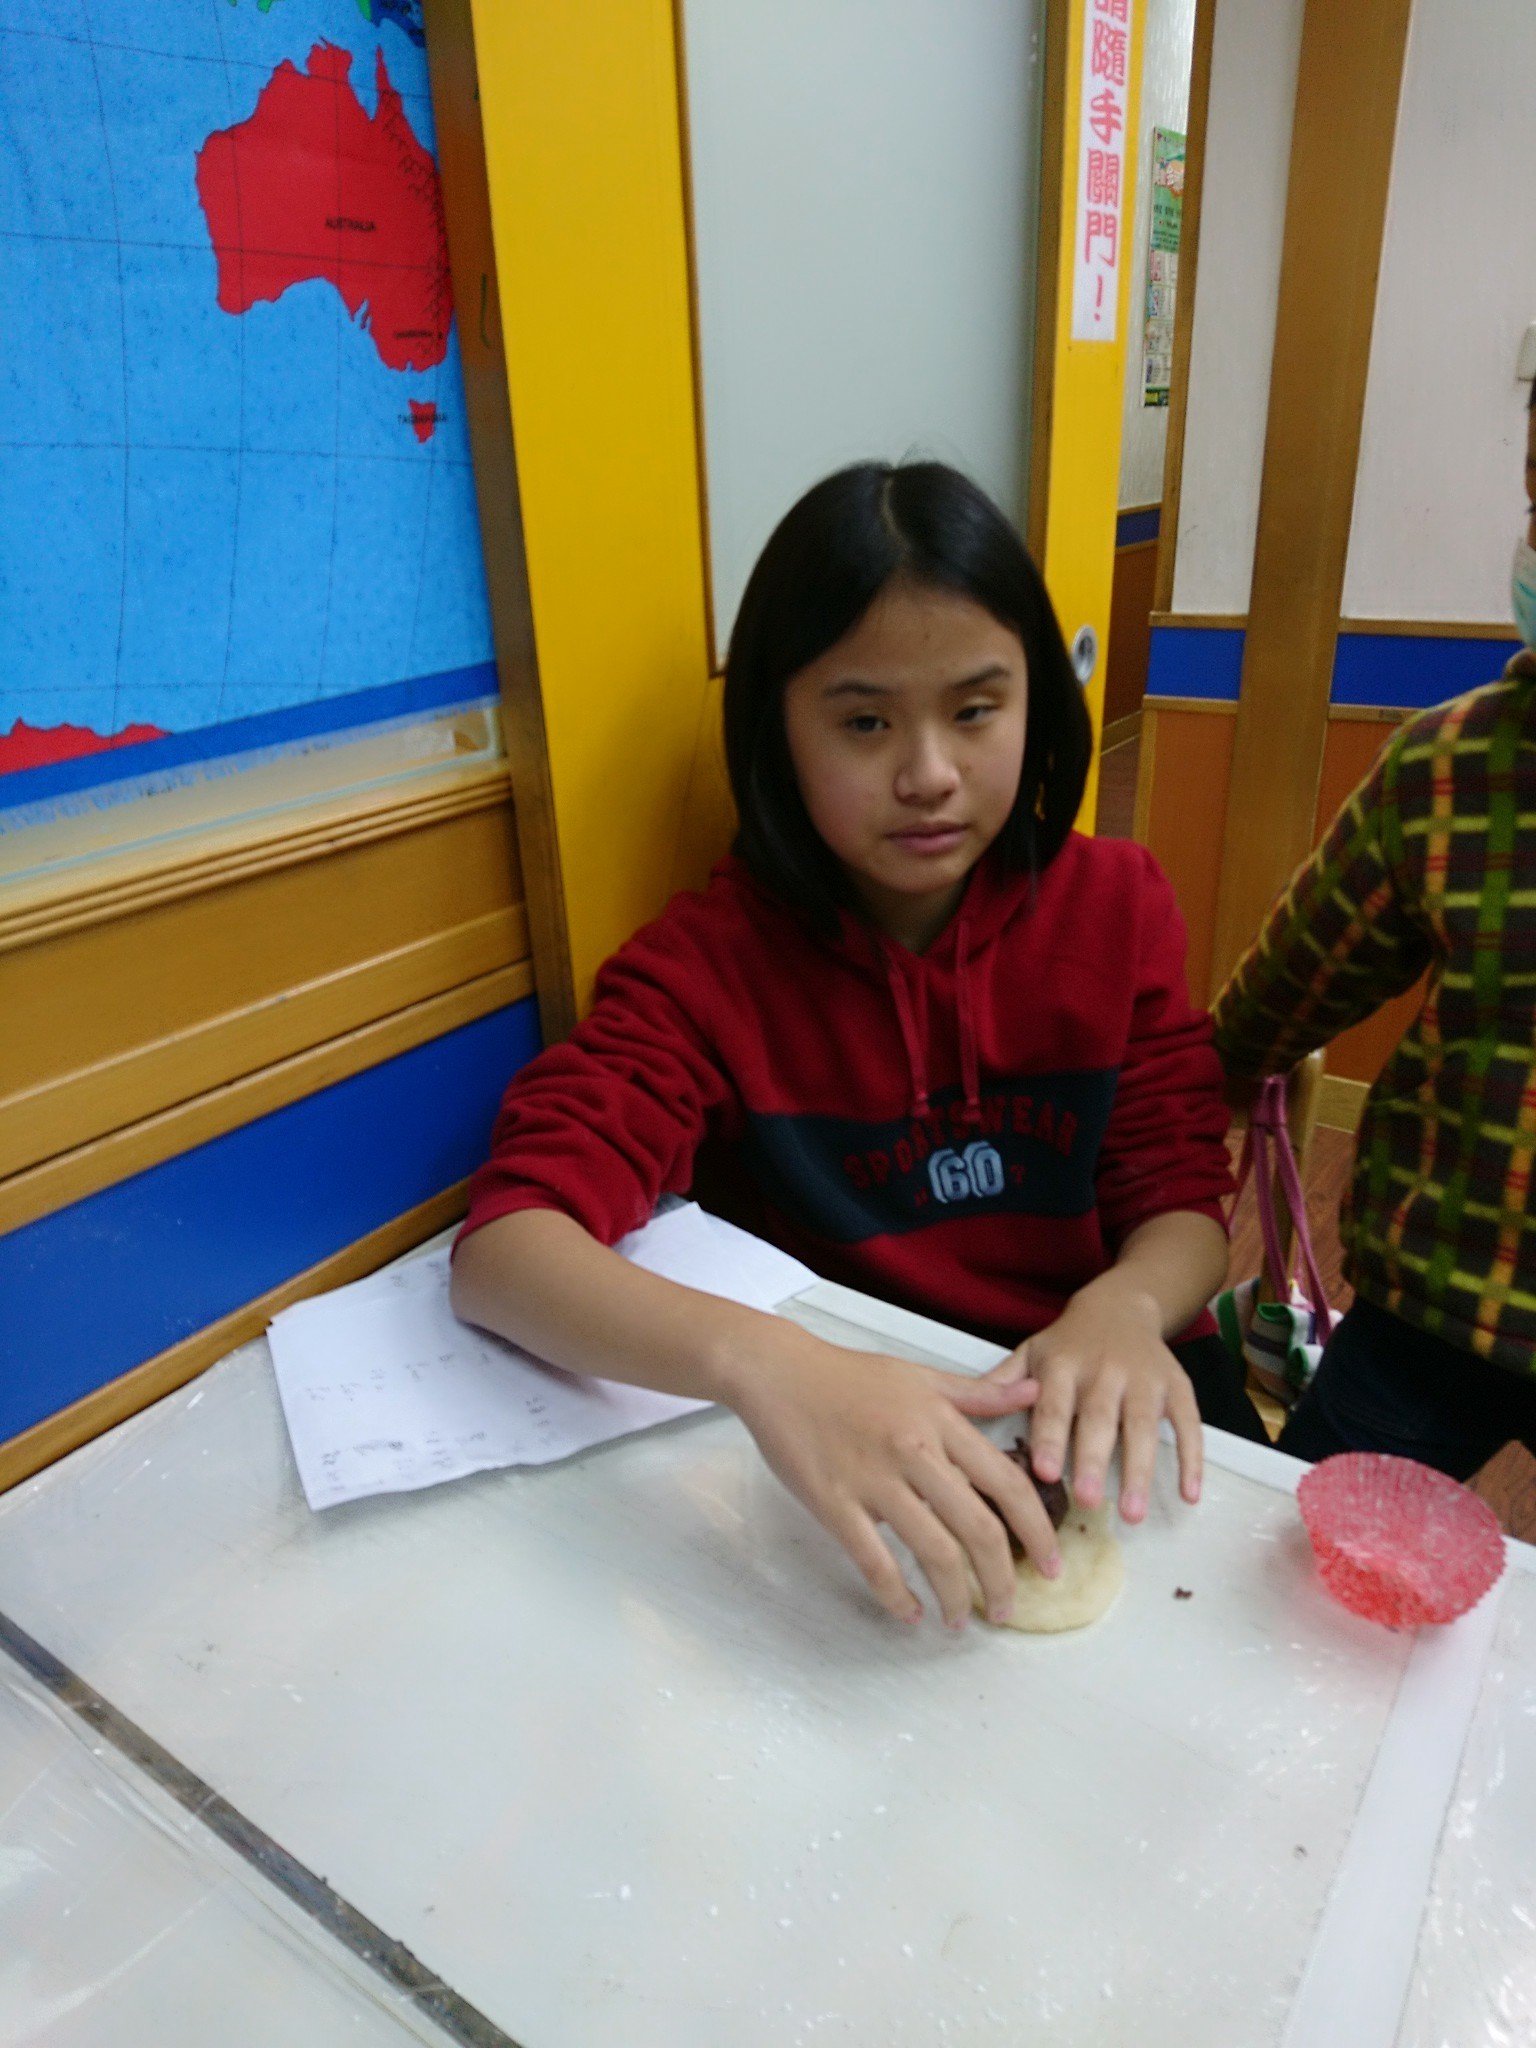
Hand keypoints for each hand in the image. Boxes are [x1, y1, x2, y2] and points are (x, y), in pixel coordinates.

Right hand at [724, 1326, 1060, 1627]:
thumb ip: (979, 1394)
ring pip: (933, 1553)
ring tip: (961, 1620)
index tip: (1051, 1563)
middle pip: (978, 1529)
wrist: (779, 1372)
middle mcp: (915, 1453)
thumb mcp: (921, 1376)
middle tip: (1009, 1609)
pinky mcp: (834, 1503)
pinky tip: (910, 1613)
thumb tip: (1033, 1394)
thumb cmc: (848, 1375)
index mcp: (941, 1423)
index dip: (1036, 1530)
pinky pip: (874, 1562)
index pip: (1006, 1484)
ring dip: (955, 1597)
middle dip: (1002, 1579)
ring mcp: (874, 1481)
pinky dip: (896, 1596)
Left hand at [989, 1277, 1202, 1522]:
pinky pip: (1188, 1424)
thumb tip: (958, 1413)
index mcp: (1064, 1365)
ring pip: (1144, 1427)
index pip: (1055, 1404)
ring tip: (1132, 1513)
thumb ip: (1002, 1384)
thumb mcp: (1032, 1352)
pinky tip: (1188, 1495)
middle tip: (1088, 1502)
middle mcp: (1105, 1371)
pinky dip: (1192, 1459)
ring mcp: (1145, 1379)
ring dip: (1140, 1471)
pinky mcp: (1177, 1387)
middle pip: (1101, 1419)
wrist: (1122, 1305)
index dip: (1050, 1438)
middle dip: (1094, 1461)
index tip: (1044, 1473)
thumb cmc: (1069, 1343)